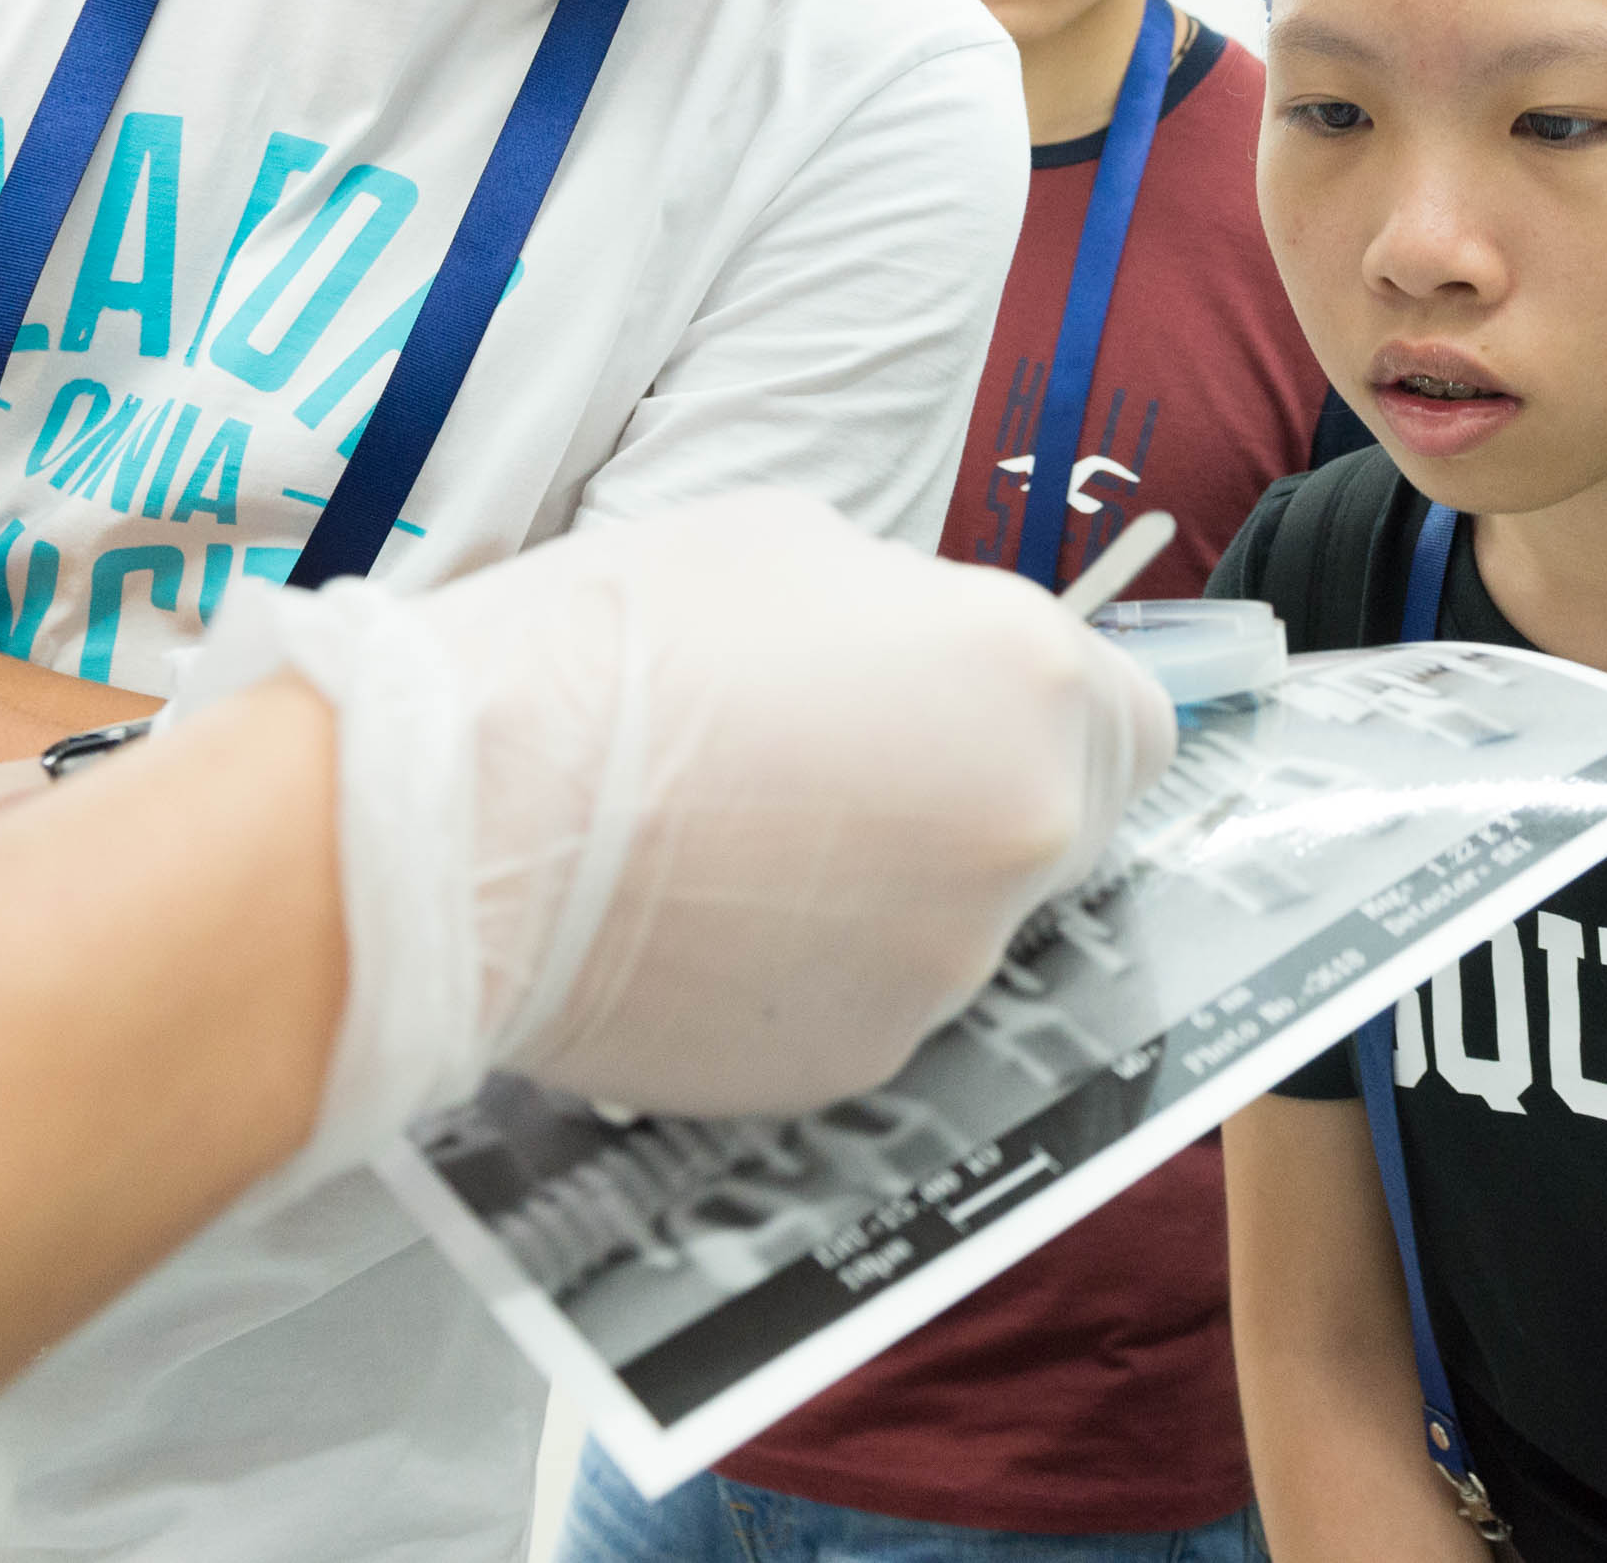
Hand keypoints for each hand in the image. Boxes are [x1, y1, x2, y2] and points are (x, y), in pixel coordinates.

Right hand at [181, 490, 1173, 1159]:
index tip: (986, 712)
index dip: (1058, 713)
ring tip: (742, 846)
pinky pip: (875, 1004)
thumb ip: (909, 610)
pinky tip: (711, 924)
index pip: (1139, 724)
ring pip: (960, 925)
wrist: (466, 820)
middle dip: (976, 798)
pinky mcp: (860, 1062)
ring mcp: (947, 966)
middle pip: (1059, 829)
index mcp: (1029, 682)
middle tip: (840, 773)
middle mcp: (1023, 834)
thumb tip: (929, 651)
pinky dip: (818, 973)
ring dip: (892, 891)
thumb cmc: (611, 645)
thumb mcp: (790, 543)